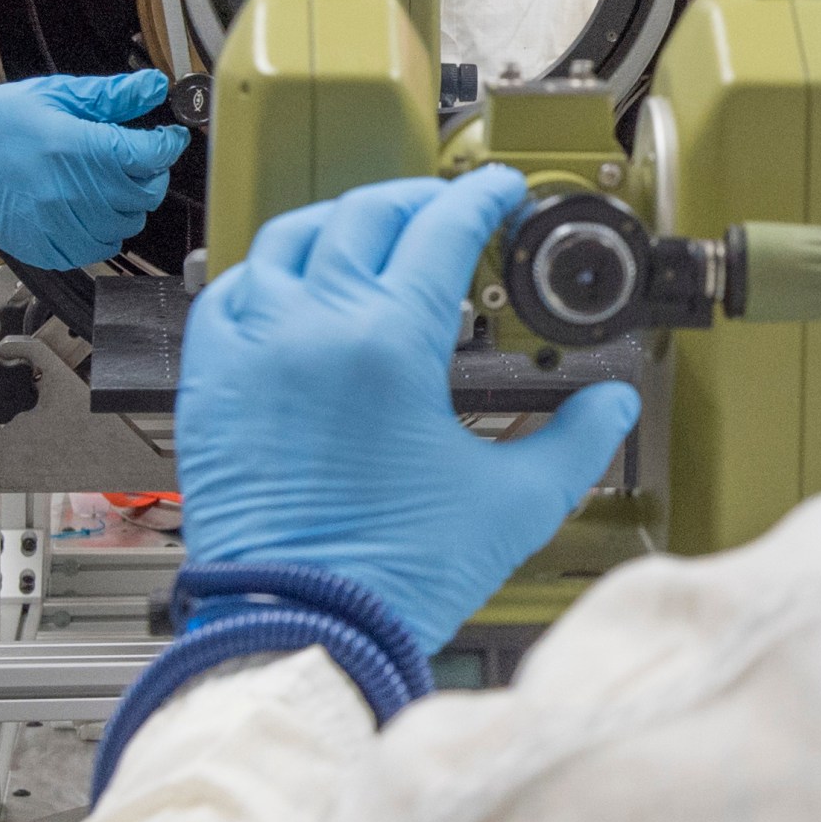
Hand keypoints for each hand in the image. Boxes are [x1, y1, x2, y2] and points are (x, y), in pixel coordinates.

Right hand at [0, 71, 187, 270]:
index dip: (166, 145)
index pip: (145, 156)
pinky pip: (98, 248)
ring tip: (106, 181)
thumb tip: (153, 87)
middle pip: (142, 194)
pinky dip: (104, 230)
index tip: (168, 137)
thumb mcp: (57, 94)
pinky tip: (88, 207)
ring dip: (127, 203)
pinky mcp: (46, 247)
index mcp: (71, 146)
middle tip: (135, 157)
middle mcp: (67, 191)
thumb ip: (111, 95)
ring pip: (126, 225)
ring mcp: (55, 224)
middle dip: (148, 173)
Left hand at [176, 168, 640, 652]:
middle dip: (418, 201)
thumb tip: (610, 405)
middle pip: (368, 215)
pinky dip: (266, 272)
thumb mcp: (512, 504)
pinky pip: (230, 290)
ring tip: (370, 233)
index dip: (481, 199)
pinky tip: (289, 284)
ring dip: (340, 222)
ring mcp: (252, 346)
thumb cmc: (392, 574)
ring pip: (291, 237)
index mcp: (391, 341)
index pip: (443, 228)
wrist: (300, 627)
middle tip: (446, 212)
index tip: (498, 194)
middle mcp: (314, 325)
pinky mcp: (210, 379)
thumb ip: (573, 442)